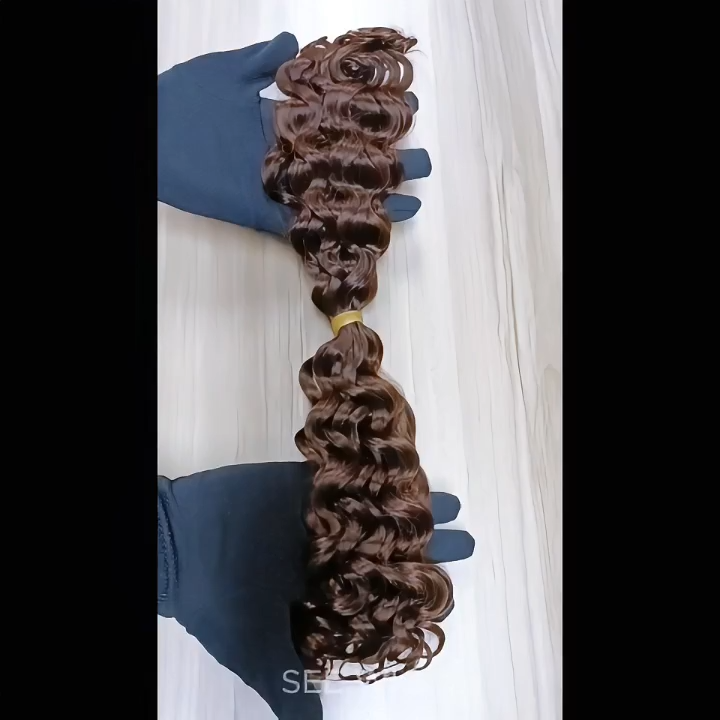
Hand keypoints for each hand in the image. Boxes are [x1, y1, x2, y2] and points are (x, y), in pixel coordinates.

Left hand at [158, 33, 431, 235]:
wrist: (151, 134)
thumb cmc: (182, 99)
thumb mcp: (227, 71)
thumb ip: (262, 61)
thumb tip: (295, 45)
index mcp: (281, 120)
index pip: (338, 121)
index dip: (371, 121)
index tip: (407, 113)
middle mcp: (286, 155)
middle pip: (343, 161)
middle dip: (385, 164)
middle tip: (425, 163)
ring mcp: (274, 184)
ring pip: (331, 195)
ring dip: (370, 200)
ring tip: (411, 200)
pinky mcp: (258, 210)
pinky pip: (299, 223)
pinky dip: (331, 225)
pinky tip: (363, 228)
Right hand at [158, 463, 472, 719]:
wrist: (175, 548)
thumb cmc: (217, 601)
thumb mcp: (258, 653)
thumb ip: (290, 693)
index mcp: (321, 589)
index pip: (378, 588)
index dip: (412, 587)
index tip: (445, 584)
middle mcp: (326, 551)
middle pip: (386, 545)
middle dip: (425, 542)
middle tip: (465, 537)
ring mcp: (316, 515)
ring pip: (373, 508)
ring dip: (410, 503)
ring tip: (450, 499)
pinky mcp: (299, 484)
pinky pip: (342, 475)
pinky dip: (372, 471)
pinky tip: (406, 467)